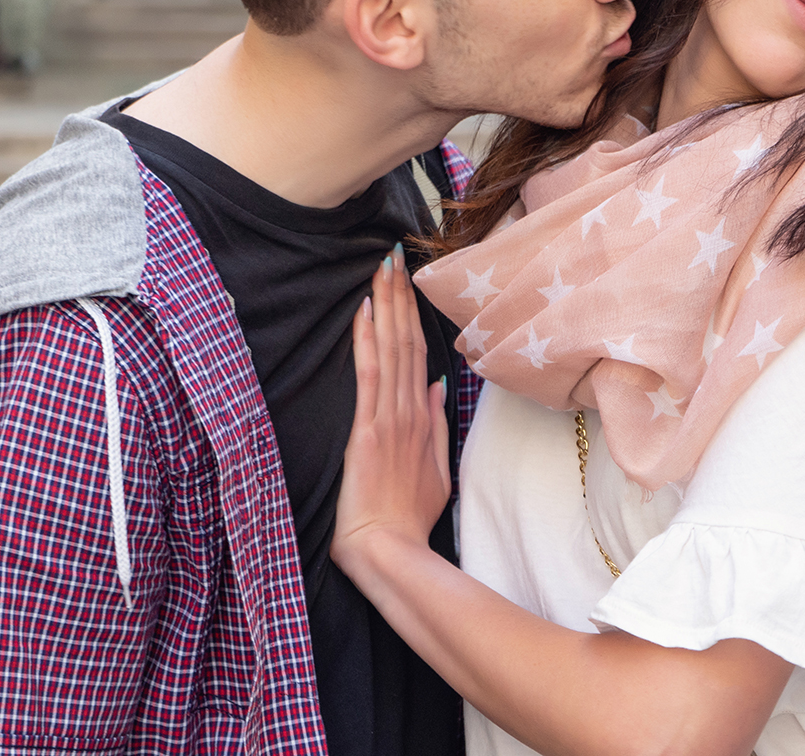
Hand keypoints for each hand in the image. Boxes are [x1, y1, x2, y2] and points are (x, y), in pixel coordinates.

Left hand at [333, 245, 450, 570]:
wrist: (388, 548)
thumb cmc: (406, 517)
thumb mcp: (434, 471)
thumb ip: (436, 427)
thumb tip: (439, 387)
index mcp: (422, 418)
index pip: (419, 354)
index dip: (413, 315)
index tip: (407, 280)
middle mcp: (410, 411)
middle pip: (407, 342)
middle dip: (400, 296)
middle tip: (393, 255)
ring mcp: (390, 418)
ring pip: (392, 350)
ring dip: (386, 306)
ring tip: (382, 268)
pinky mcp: (369, 430)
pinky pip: (370, 375)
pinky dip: (368, 340)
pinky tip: (364, 311)